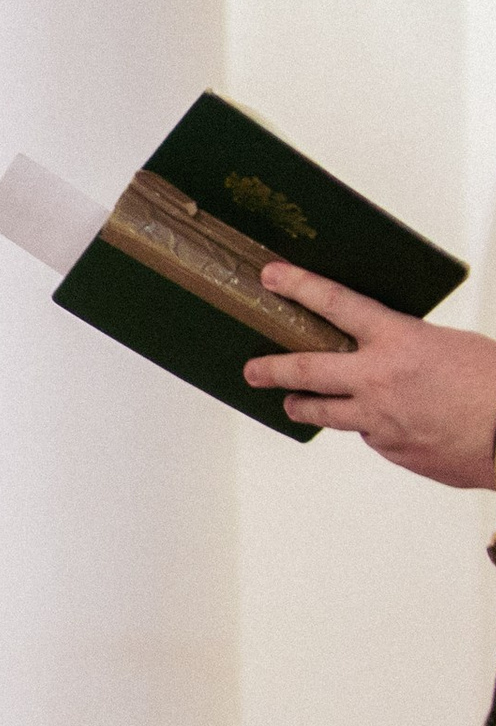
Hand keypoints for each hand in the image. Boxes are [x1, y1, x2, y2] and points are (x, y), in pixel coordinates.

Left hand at [242, 263, 495, 486]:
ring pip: (323, 412)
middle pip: (305, 371)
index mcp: (399, 341)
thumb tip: (383, 349)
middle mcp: (378, 379)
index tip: (272, 276)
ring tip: (293, 403)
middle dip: (271, 368)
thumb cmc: (494, 386)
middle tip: (252, 369)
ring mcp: (379, 418)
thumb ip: (406, 345)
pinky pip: (368, 435)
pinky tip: (386, 422)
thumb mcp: (449, 344)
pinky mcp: (389, 448)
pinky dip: (370, 426)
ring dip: (305, 406)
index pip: (336, 304)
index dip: (299, 286)